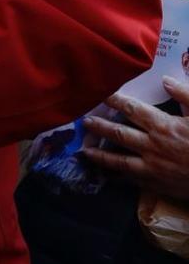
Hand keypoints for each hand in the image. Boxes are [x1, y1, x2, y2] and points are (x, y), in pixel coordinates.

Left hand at [81, 79, 188, 200]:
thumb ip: (186, 95)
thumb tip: (166, 80)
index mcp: (164, 126)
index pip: (132, 109)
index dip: (114, 100)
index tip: (100, 94)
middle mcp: (152, 146)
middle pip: (118, 134)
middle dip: (100, 126)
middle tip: (85, 121)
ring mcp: (151, 167)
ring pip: (118, 160)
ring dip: (100, 155)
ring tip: (85, 150)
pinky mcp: (155, 184)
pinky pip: (130, 179)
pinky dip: (116, 176)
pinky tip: (106, 174)